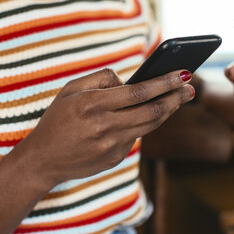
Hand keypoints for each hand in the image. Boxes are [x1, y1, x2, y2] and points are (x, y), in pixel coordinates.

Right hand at [17, 69, 194, 186]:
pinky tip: (155, 113)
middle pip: (152, 110)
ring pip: (150, 125)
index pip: (140, 91)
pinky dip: (147, 123)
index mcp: (93, 104)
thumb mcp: (71, 90)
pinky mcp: (114, 158)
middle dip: (176, 97)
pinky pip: (136, 136)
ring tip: (181, 98)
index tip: (183, 73)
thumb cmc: (57, 119)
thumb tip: (129, 80)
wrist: (43, 159)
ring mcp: (111, 145)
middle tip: (191, 87)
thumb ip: (101, 78)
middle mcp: (105, 126)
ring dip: (169, 110)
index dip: (165, 82)